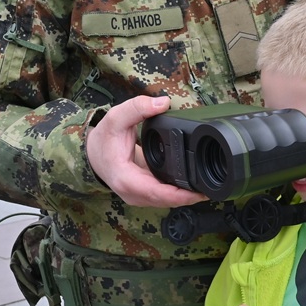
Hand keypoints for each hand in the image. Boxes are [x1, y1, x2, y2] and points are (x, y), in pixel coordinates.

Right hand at [85, 95, 207, 207]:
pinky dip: (179, 194)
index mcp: (125, 179)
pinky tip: (194, 187)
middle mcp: (132, 193)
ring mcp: (139, 196)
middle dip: (189, 197)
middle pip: (166, 201)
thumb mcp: (116, 118)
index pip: (155, 193)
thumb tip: (162, 103)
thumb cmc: (104, 139)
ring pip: (167, 202)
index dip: (178, 195)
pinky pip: (165, 197)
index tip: (198, 192)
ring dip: (186, 197)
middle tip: (212, 189)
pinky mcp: (145, 195)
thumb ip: (137, 108)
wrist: (94, 153)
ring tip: (208, 189)